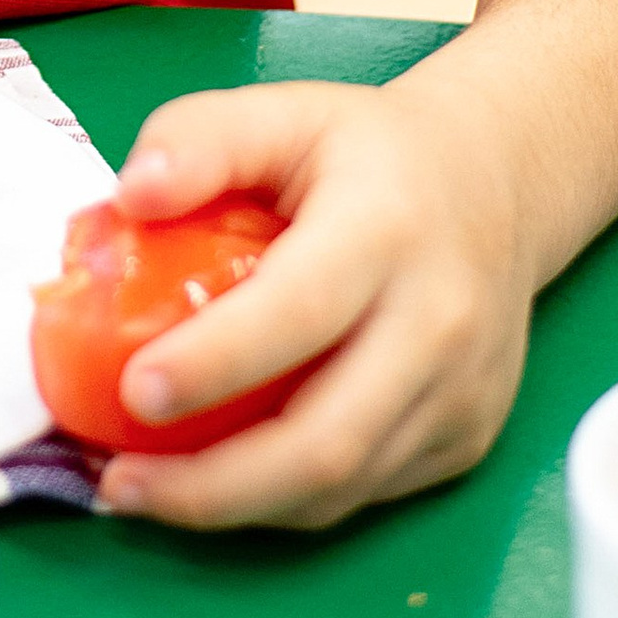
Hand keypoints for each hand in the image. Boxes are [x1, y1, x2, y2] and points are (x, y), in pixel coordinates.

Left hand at [90, 79, 532, 530]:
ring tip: (146, 493)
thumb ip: (200, 140)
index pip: (300, 312)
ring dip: (235, 506)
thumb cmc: (370, 152)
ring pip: (343, 487)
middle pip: (328, 440)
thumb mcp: (284, 111)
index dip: (216, 363)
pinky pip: (365, 494)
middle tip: (120, 481)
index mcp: (386, 229)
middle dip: (215, 483)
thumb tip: (129, 197)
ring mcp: (460, 392)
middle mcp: (437, 322)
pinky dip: (282, 502)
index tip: (134, 391)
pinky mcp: (465, 437)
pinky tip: (217, 484)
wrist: (496, 182)